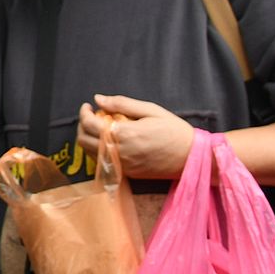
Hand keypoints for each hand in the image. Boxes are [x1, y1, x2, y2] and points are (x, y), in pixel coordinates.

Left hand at [78, 95, 194, 178]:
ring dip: (89, 139)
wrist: (192, 157)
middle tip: (92, 116)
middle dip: (83, 126)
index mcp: (125, 134)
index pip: (89, 125)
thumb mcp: (150, 110)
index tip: (88, 106)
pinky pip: (102, 163)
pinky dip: (98, 151)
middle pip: (84, 140)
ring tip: (101, 127)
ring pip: (90, 154)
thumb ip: (122, 104)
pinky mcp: (127, 174)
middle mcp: (119, 153)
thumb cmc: (174, 130)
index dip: (83, 113)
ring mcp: (122, 166)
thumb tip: (98, 99)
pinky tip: (110, 141)